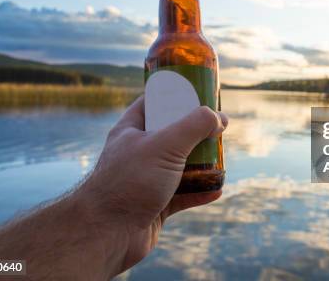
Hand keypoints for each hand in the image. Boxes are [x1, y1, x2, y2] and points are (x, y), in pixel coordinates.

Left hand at [77, 95, 227, 274]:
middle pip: (172, 134)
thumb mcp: (165, 145)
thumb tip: (219, 118)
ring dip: (201, 163)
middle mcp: (138, 152)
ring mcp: (146, 179)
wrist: (107, 235)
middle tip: (218, 128)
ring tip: (222, 158)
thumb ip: (194, 126)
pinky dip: (200, 191)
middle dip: (196, 132)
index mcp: (132, 130)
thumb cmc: (129, 183)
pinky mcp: (155, 204)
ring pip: (179, 165)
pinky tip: (216, 190)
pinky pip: (183, 194)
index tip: (198, 93)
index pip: (154, 103)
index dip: (175, 95)